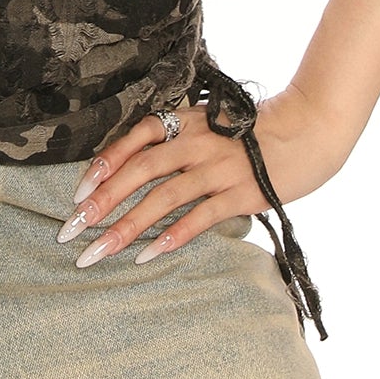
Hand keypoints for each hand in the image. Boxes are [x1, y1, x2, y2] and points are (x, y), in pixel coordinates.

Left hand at [58, 83, 351, 266]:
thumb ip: (180, 140)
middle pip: (139, 172)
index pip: (136, 138)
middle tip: (70, 230)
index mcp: (187, 121)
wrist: (309, 129)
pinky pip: (199, 218)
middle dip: (101, 203)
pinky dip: (171, 238)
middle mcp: (197, 142)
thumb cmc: (255, 130)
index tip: (78, 193)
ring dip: (125, 229)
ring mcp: (218, 168)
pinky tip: (146, 257)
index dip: (105, 164)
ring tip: (96, 254)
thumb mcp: (212, 124)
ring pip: (162, 200)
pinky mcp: (240, 194)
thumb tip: (137, 169)